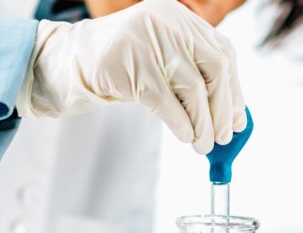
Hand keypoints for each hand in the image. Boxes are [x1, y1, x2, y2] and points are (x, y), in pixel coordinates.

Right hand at [18, 0, 246, 153]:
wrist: (65, 63)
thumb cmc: (118, 69)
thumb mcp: (161, 65)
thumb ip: (192, 79)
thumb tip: (231, 117)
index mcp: (179, 18)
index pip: (222, 52)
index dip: (234, 91)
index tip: (237, 122)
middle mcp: (167, 20)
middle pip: (214, 67)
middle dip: (223, 109)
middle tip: (221, 137)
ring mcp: (146, 37)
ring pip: (192, 87)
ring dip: (202, 123)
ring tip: (202, 145)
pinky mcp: (127, 61)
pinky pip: (165, 99)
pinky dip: (180, 123)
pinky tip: (184, 137)